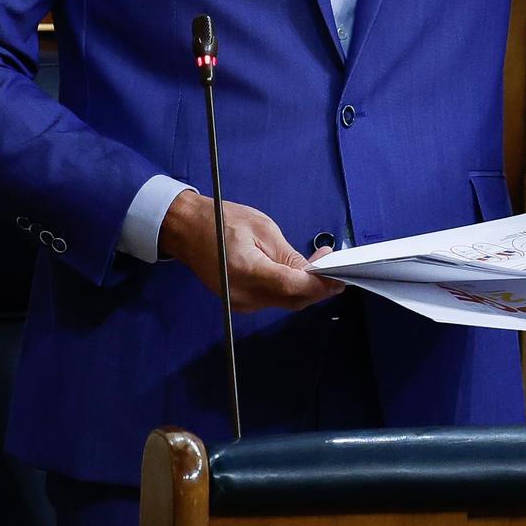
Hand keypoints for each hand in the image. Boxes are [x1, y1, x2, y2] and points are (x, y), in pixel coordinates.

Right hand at [159, 190, 343, 313]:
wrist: (187, 230)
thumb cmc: (221, 222)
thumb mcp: (263, 229)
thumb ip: (289, 255)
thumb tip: (314, 271)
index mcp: (245, 271)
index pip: (292, 286)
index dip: (320, 284)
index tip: (339, 277)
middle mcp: (241, 294)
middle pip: (292, 299)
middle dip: (319, 287)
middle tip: (334, 267)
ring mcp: (238, 302)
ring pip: (285, 302)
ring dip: (306, 288)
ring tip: (318, 264)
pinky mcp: (238, 302)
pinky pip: (273, 300)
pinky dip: (290, 289)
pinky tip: (298, 272)